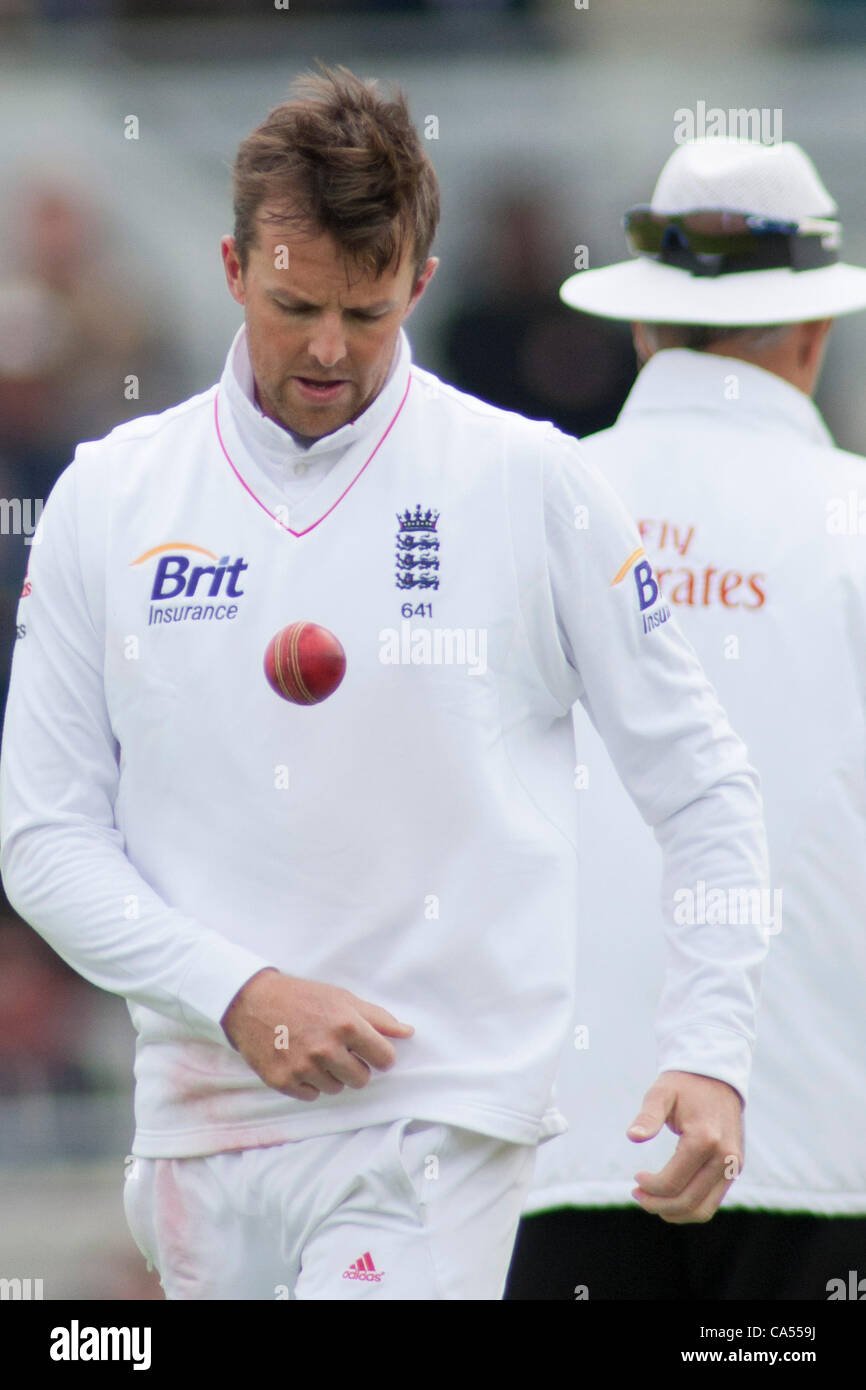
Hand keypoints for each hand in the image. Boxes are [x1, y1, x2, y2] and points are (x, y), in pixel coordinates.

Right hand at [220, 968, 413, 1101]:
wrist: (253, 1002)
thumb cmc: (302, 997)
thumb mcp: (342, 998)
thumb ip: (378, 1017)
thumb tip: (408, 1032)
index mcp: (346, 1025)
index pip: (385, 1059)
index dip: (380, 1055)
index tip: (371, 1051)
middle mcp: (326, 1048)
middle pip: (362, 1079)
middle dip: (356, 1067)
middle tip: (339, 1051)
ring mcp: (302, 1067)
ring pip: (336, 1088)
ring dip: (331, 1075)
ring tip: (316, 1053)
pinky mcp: (282, 1081)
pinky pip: (311, 1095)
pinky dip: (309, 1083)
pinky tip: (299, 1061)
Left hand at [626, 1070, 743, 1222]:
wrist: (717, 1076)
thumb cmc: (683, 1085)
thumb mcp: (661, 1093)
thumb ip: (648, 1116)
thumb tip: (633, 1137)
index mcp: (705, 1139)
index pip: (673, 1182)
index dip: (649, 1186)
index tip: (636, 1177)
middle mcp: (724, 1157)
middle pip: (687, 1201)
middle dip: (657, 1204)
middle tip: (637, 1194)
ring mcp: (733, 1165)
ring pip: (703, 1210)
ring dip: (674, 1212)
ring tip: (651, 1201)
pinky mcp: (735, 1169)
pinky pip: (712, 1201)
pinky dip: (690, 1207)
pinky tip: (670, 1197)